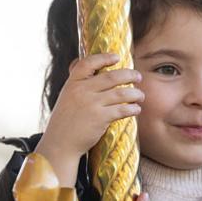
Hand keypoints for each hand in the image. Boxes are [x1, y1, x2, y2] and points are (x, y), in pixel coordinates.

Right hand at [38, 54, 142, 187]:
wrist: (60, 144)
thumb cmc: (64, 122)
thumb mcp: (66, 98)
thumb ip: (78, 85)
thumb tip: (94, 72)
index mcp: (72, 83)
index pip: (88, 63)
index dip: (104, 58)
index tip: (117, 57)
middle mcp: (82, 91)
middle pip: (111, 77)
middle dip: (129, 75)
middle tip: (138, 77)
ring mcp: (91, 104)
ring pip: (121, 93)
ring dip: (135, 94)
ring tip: (141, 96)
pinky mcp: (100, 118)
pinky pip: (122, 109)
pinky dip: (132, 108)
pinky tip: (136, 109)